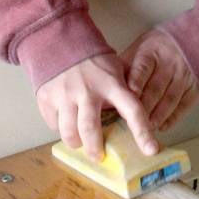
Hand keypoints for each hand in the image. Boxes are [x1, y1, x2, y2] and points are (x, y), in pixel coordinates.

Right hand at [35, 52, 158, 162]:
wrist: (61, 42)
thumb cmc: (94, 62)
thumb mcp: (116, 70)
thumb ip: (125, 92)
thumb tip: (143, 119)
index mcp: (111, 84)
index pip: (132, 110)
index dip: (143, 132)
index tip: (151, 150)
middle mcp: (87, 91)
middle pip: (90, 130)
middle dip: (95, 149)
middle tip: (99, 156)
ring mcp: (64, 94)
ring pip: (69, 133)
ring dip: (76, 142)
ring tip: (81, 141)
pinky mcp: (46, 98)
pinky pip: (53, 125)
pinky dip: (61, 128)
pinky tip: (67, 120)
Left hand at [119, 29, 198, 132]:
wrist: (192, 40)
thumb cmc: (158, 48)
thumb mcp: (141, 47)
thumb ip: (126, 65)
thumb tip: (108, 87)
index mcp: (152, 51)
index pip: (143, 67)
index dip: (137, 82)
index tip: (131, 95)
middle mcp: (170, 63)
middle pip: (156, 88)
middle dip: (143, 107)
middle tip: (132, 122)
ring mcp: (184, 76)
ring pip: (169, 100)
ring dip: (157, 116)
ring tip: (146, 128)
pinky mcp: (194, 88)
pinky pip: (183, 106)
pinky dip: (172, 118)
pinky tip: (162, 126)